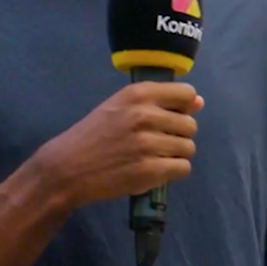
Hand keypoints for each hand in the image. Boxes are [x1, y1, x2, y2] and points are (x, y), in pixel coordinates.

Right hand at [35, 81, 201, 211]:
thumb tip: (199, 102)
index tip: (168, 118)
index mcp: (138, 94)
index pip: (186, 93)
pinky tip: (154, 170)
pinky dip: (172, 172)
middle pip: (190, 125)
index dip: (182, 108)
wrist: (67, 168)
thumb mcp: (120, 107)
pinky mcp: (150, 171)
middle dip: (178, 136)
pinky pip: (183, 168)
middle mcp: (145, 115)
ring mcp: (148, 144)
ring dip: (175, 155)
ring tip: (153, 158)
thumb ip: (159, 102)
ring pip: (188, 148)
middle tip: (155, 143)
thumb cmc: (92, 135)